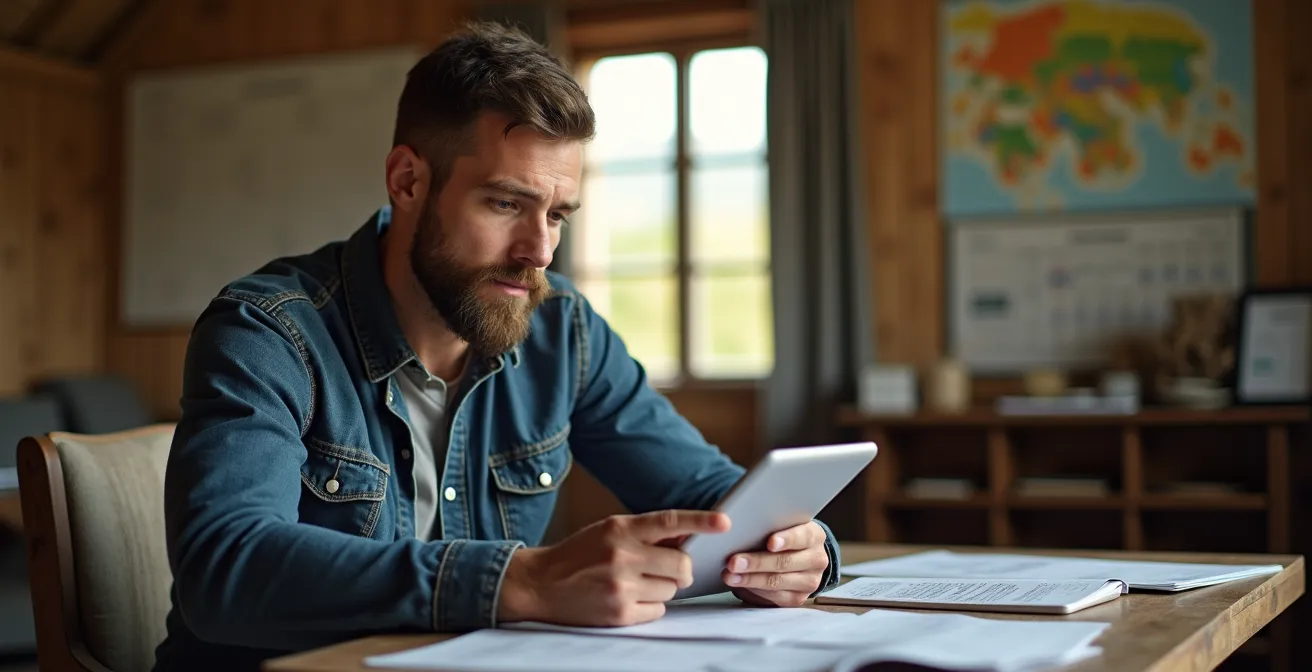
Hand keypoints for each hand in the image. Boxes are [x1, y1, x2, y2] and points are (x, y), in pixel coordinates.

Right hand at [498, 510, 730, 626]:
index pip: (670, 521)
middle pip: (682, 564)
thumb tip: (687, 537)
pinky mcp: (620, 613)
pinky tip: (628, 599)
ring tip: (635, 583)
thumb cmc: (578, 555)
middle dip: (680, 568)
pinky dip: (650, 606)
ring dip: (662, 587)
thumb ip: (645, 533)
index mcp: (620, 528)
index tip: (725, 521)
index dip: (700, 521)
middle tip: (664, 568)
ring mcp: (621, 586)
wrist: (539, 584)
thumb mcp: (608, 531)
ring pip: (672, 589)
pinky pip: (658, 611)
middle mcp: (622, 555)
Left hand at [723, 521, 827, 606]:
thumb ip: (769, 524)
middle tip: (734, 562)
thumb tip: (740, 527)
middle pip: (785, 562)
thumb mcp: (782, 525)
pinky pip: (774, 597)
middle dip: (757, 562)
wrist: (798, 555)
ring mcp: (809, 581)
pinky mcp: (798, 598)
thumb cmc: (783, 535)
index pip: (803, 536)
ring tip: (729, 575)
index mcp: (814, 535)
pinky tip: (739, 584)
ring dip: (750, 579)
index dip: (787, 539)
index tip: (770, 542)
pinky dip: (754, 590)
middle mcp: (816, 559)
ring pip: (777, 581)